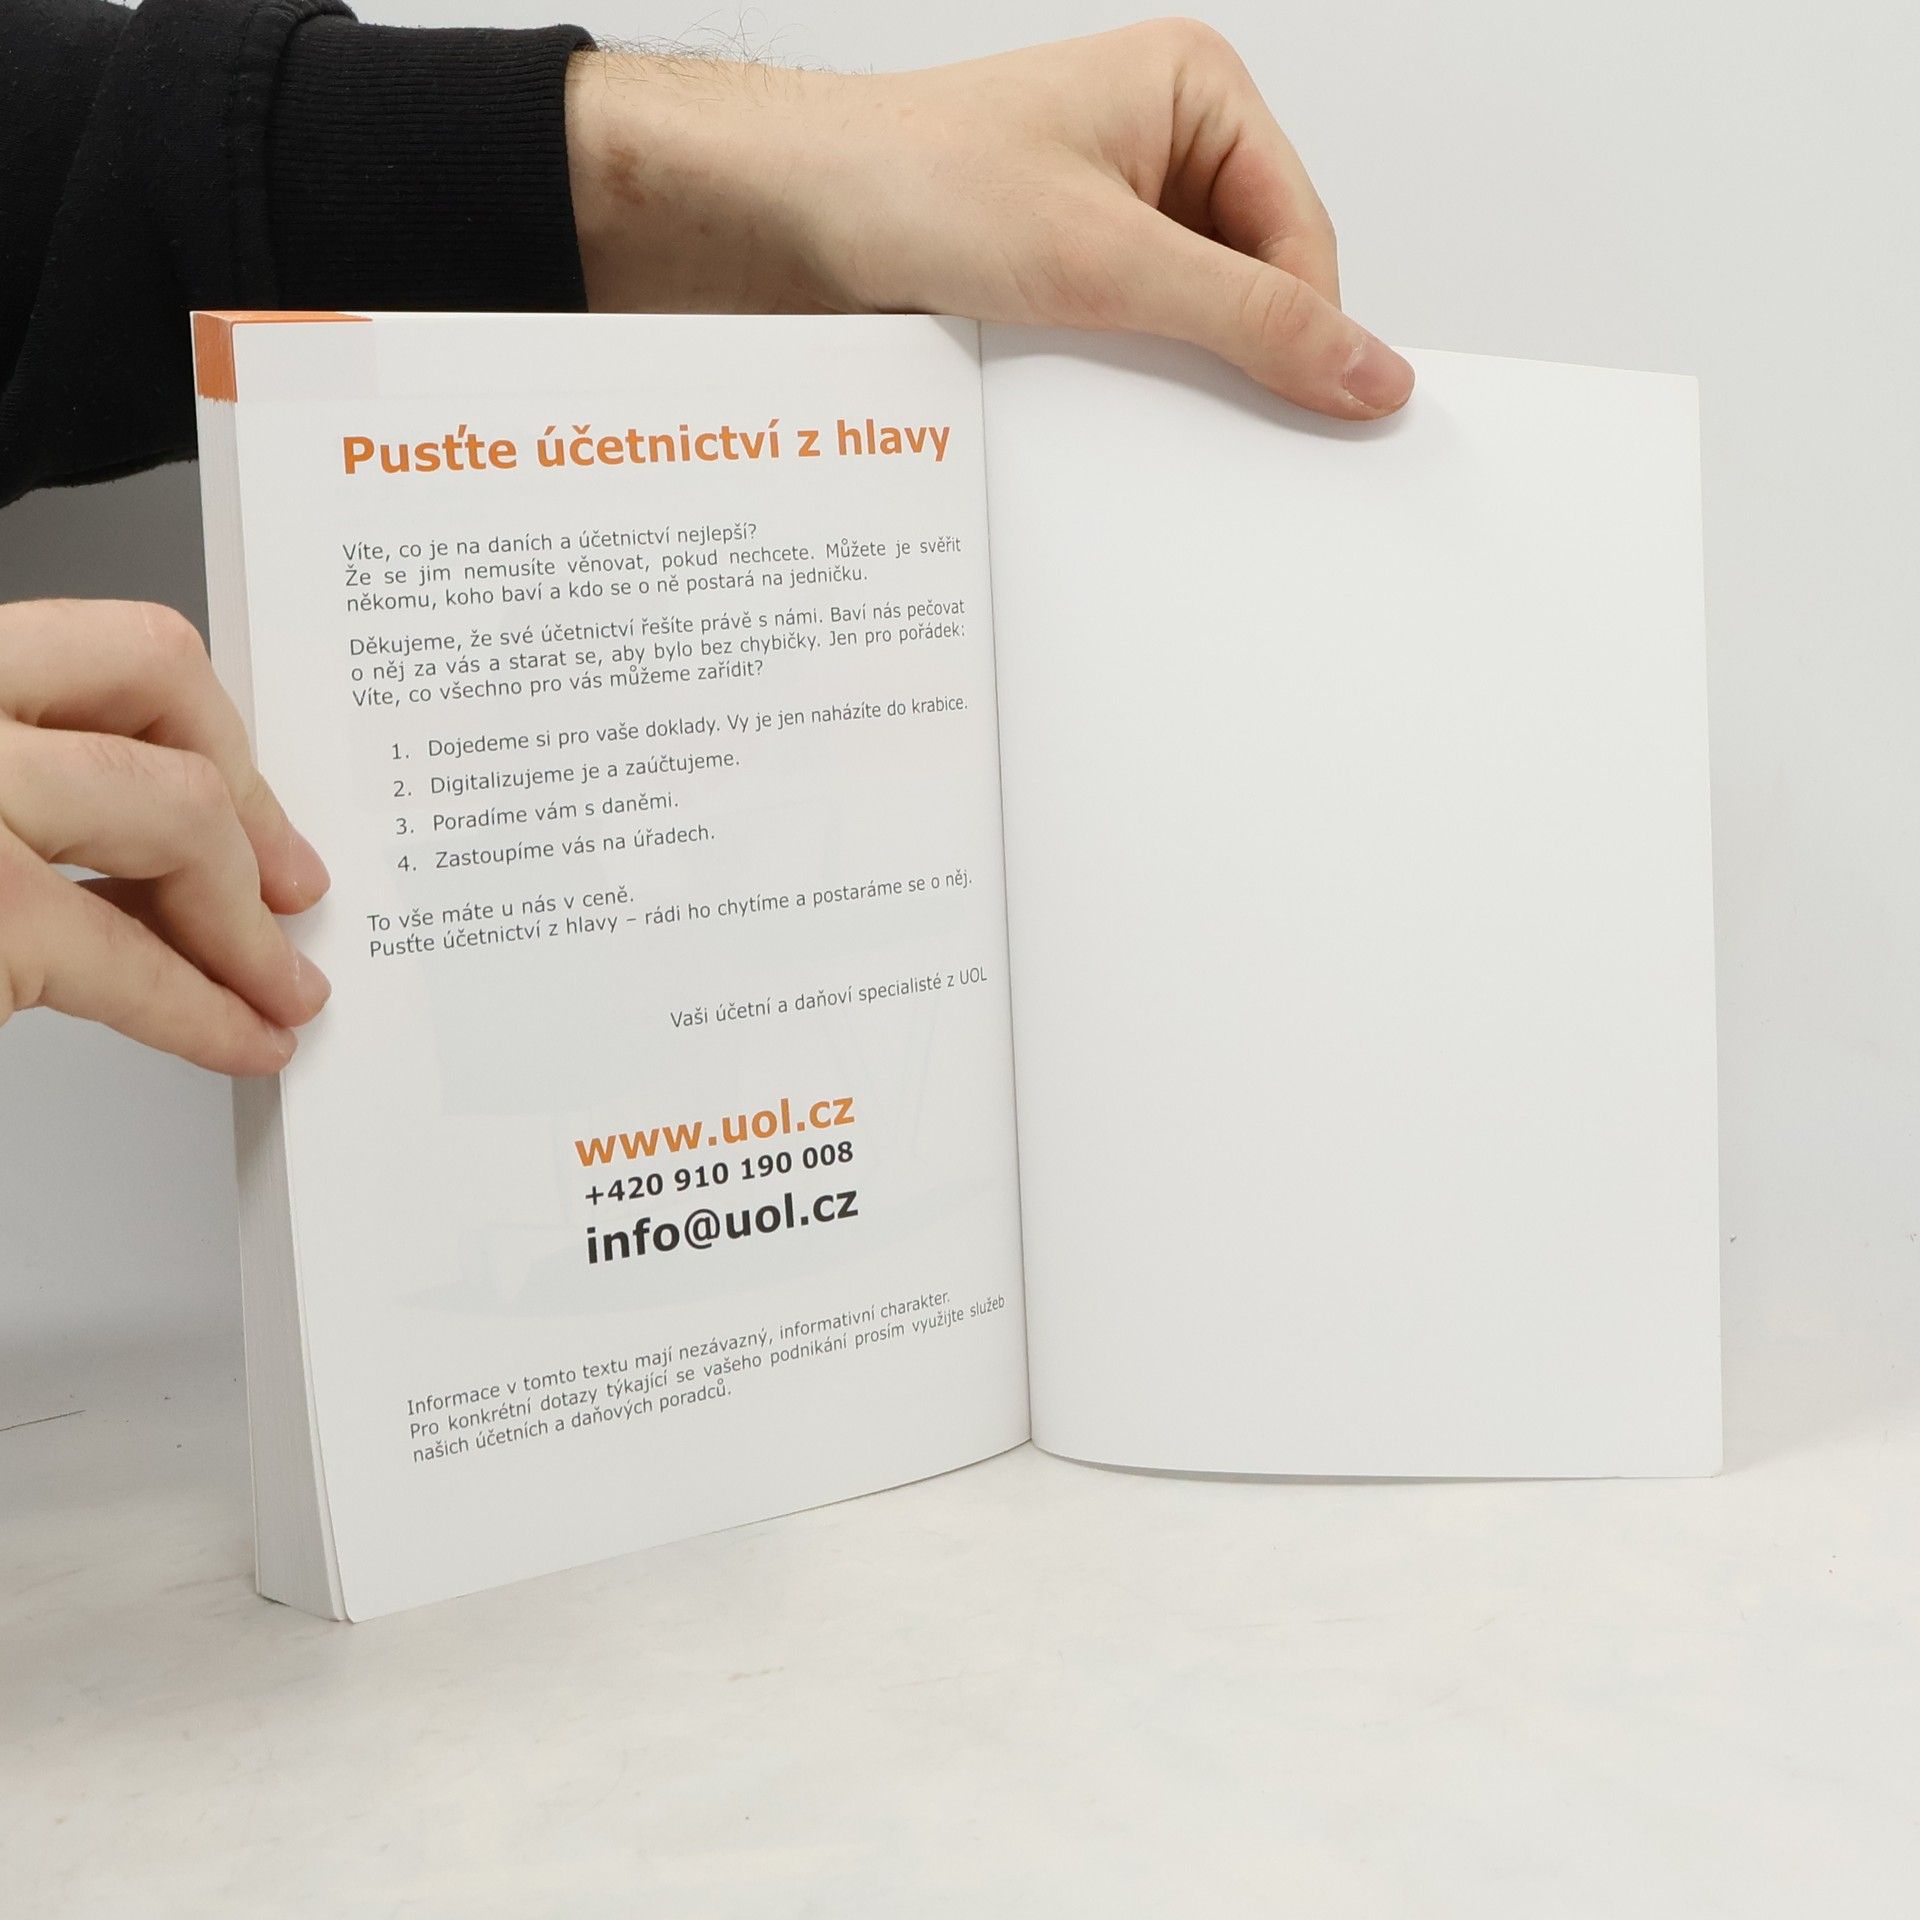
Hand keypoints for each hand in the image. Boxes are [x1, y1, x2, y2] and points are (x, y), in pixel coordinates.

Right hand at [0, 600, 331, 1074]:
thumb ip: (35, 790)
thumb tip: (172, 858)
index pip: (110, 648)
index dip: (207, 728)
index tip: (250, 800)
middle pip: (159, 690)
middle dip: (251, 802)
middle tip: (297, 890)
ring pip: (175, 813)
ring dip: (250, 923)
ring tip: (285, 988)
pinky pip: (130, 962)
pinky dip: (204, 1013)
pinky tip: (239, 1038)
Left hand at [566, 19, 1412, 418]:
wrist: (779, 215)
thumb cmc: (910, 181)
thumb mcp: (1104, 261)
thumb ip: (1249, 320)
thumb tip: (1369, 370)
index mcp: (1196, 92)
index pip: (1303, 236)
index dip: (1307, 333)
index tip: (1316, 421)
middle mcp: (1160, 142)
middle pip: (1254, 281)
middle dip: (1230, 355)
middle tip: (1207, 422)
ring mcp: (1109, 208)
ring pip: (1190, 320)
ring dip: (1165, 372)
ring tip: (1111, 384)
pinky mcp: (1061, 267)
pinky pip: (1130, 339)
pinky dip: (1118, 379)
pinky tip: (1086, 396)